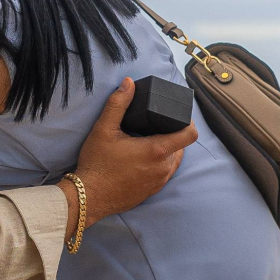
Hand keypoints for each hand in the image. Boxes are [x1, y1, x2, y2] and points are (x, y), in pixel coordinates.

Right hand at [72, 80, 195, 227]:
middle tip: (155, 124)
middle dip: (171, 134)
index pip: (189, 135)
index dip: (188, 121)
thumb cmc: (98, 162)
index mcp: (157, 150)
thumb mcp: (104, 128)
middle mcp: (163, 168)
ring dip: (166, 149)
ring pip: (173, 160)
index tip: (179, 114)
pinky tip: (142, 157)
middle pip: (181, 146)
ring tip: (148, 139)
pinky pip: (165, 173)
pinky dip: (159, 163)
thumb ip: (118, 103)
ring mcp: (159, 182)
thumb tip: (129, 82)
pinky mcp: (152, 191)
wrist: (90, 196)